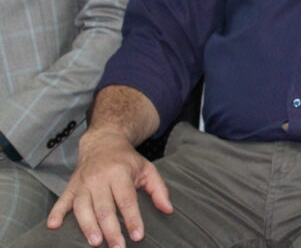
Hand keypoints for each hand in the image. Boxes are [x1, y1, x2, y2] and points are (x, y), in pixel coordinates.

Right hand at [47, 129, 171, 247]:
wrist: (103, 142)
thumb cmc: (128, 160)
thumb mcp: (148, 169)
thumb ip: (159, 189)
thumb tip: (168, 209)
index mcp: (120, 173)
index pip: (126, 200)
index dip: (132, 219)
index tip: (137, 236)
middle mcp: (99, 178)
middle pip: (104, 207)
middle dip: (111, 230)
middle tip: (117, 247)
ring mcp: (83, 183)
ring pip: (83, 207)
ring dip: (88, 226)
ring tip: (95, 242)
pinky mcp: (70, 186)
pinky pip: (62, 200)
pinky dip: (56, 213)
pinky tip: (53, 226)